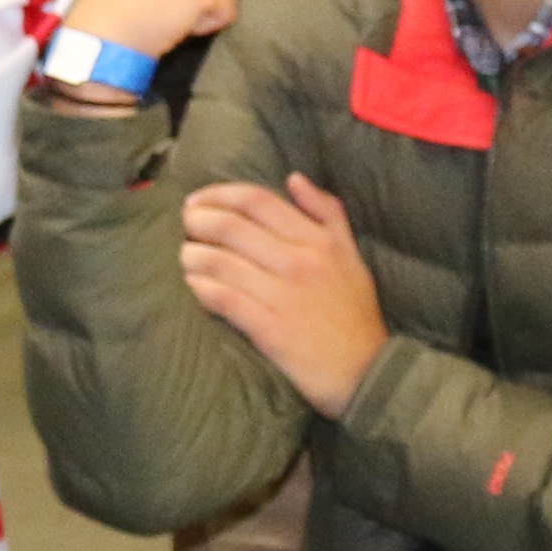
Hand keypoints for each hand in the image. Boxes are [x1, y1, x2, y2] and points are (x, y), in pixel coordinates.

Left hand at [178, 174, 389, 417]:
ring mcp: (283, 295)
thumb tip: (294, 178)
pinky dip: (200, 287)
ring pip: (220, 262)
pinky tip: (193, 284)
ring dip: (192, 254)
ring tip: (185, 256)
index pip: (256, 201)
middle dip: (197, 220)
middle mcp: (299, 261)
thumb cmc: (355, 312)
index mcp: (319, 240)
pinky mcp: (269, 328)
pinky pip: (223, 298)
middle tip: (185, 223)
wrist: (367, 372)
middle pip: (231, 227)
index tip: (198, 200)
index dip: (218, 194)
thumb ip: (327, 213)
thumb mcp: (352, 254)